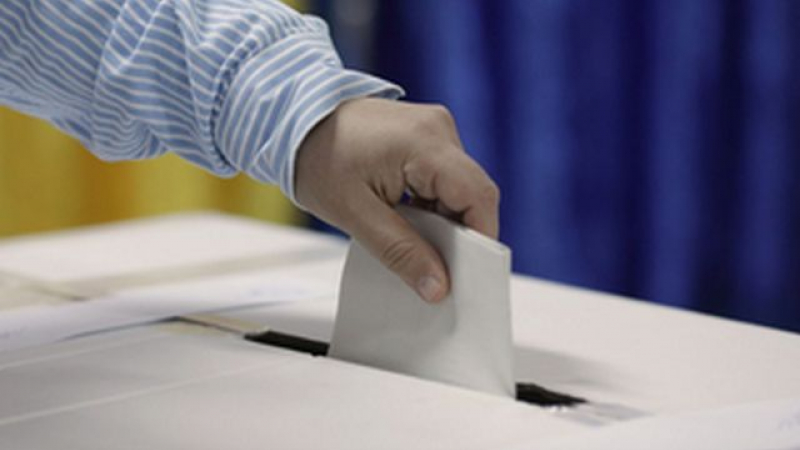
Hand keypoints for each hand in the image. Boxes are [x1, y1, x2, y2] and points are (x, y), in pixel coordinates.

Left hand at [295, 98, 499, 302]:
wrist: (291, 120)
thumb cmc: (315, 156)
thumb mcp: (355, 214)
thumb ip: (401, 252)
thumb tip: (437, 285)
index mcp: (425, 142)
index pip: (478, 196)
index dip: (481, 238)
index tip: (468, 274)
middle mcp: (437, 129)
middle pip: (471, 193)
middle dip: (459, 235)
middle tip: (436, 267)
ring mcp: (432, 129)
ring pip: (458, 188)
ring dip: (443, 220)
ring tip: (411, 241)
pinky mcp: (424, 135)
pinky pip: (443, 177)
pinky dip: (432, 204)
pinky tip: (408, 220)